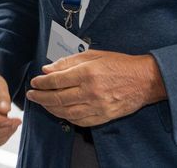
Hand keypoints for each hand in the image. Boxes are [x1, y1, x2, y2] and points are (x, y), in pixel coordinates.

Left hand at [26, 50, 166, 125]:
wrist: (145, 79)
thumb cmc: (119, 64)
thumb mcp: (93, 55)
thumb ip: (68, 62)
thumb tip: (47, 69)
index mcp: (87, 73)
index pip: (56, 80)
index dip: (42, 83)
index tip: (34, 82)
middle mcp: (91, 91)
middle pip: (58, 98)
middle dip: (41, 97)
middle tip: (31, 96)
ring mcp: (98, 106)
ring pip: (67, 112)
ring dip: (51, 109)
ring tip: (42, 104)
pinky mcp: (105, 116)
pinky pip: (82, 121)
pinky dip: (68, 118)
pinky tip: (60, 113)